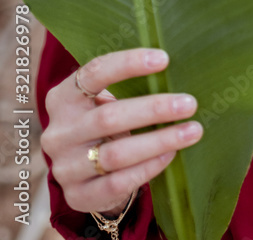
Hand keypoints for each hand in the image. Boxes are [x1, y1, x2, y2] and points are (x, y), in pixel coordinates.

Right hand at [41, 48, 202, 216]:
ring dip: (159, 141)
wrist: (83, 172)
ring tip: (192, 131)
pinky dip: (148, 167)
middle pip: (109, 117)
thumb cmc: (103, 123)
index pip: (93, 73)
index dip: (128, 63)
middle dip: (154, 109)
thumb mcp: (103, 101)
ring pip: (116, 154)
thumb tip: (177, 71)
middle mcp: (59, 132)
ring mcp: (65, 167)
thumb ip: (127, 87)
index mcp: (63, 98)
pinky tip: (171, 155)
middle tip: (189, 104)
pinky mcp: (78, 195)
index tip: (164, 59)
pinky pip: (118, 182)